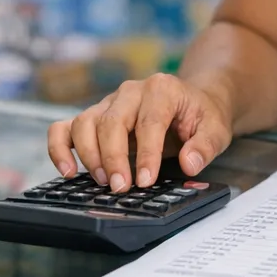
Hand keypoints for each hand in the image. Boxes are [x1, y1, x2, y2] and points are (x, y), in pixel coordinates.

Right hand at [46, 74, 233, 192]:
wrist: (193, 103)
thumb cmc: (201, 116)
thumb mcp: (216, 129)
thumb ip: (205, 145)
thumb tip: (189, 163)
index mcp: (162, 89)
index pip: (149, 121)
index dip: (146, 153)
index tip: (145, 181)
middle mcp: (130, 91)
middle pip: (112, 122)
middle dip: (114, 158)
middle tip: (120, 187)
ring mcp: (108, 103)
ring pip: (85, 123)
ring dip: (89, 155)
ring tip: (103, 182)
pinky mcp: (94, 116)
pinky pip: (64, 127)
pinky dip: (59, 147)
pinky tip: (67, 171)